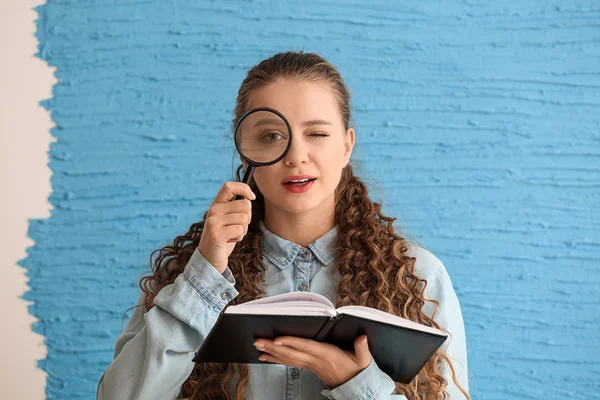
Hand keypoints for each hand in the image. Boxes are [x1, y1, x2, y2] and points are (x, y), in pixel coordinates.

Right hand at [198, 182, 255, 272]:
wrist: (210, 258)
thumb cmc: (224, 237)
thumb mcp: (229, 219)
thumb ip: (236, 207)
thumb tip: (250, 197)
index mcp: (216, 204)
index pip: (229, 186)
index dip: (244, 189)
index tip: (252, 197)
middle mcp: (213, 210)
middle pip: (245, 205)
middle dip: (248, 217)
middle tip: (238, 227)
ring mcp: (213, 221)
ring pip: (244, 218)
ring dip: (243, 230)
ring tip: (232, 235)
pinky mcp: (216, 234)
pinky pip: (240, 230)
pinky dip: (239, 237)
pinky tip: (229, 241)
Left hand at [253, 335, 371, 388]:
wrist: (354, 386)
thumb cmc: (357, 370)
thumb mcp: (363, 360)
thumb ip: (362, 348)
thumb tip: (362, 337)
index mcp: (326, 354)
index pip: (306, 347)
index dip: (291, 343)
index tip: (278, 339)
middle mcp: (315, 360)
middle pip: (291, 353)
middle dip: (273, 347)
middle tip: (258, 341)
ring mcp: (310, 364)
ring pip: (288, 358)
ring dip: (271, 352)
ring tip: (257, 346)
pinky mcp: (308, 366)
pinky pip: (289, 362)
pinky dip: (276, 359)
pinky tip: (265, 356)